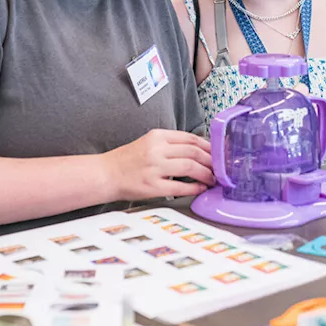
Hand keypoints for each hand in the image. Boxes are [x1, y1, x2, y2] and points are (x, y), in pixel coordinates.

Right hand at [99, 129, 214, 200]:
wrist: (105, 174)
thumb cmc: (128, 160)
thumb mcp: (149, 143)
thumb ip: (170, 145)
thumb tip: (198, 152)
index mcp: (157, 136)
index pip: (190, 138)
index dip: (208, 147)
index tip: (218, 153)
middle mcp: (156, 149)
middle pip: (194, 152)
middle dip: (211, 161)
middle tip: (220, 168)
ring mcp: (154, 168)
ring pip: (190, 167)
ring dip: (206, 174)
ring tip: (213, 179)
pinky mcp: (152, 186)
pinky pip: (180, 187)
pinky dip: (194, 188)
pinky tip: (201, 189)